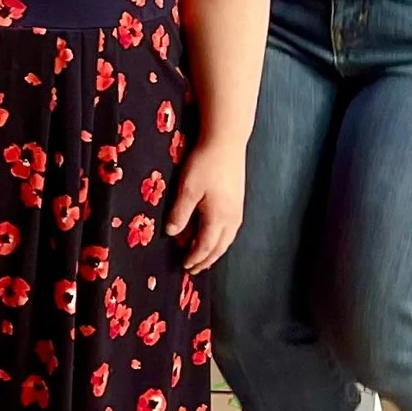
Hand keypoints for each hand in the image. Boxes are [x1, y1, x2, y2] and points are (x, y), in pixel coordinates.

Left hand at [164, 136, 244, 272]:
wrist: (226, 141)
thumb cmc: (205, 163)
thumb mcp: (187, 188)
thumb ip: (180, 213)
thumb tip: (172, 234)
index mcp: (218, 218)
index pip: (205, 246)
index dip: (194, 258)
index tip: (184, 266)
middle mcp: (232, 219)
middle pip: (219, 248)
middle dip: (206, 260)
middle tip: (194, 269)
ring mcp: (238, 210)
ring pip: (227, 239)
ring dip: (215, 251)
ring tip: (204, 257)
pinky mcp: (239, 201)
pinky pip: (231, 230)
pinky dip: (221, 239)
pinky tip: (214, 235)